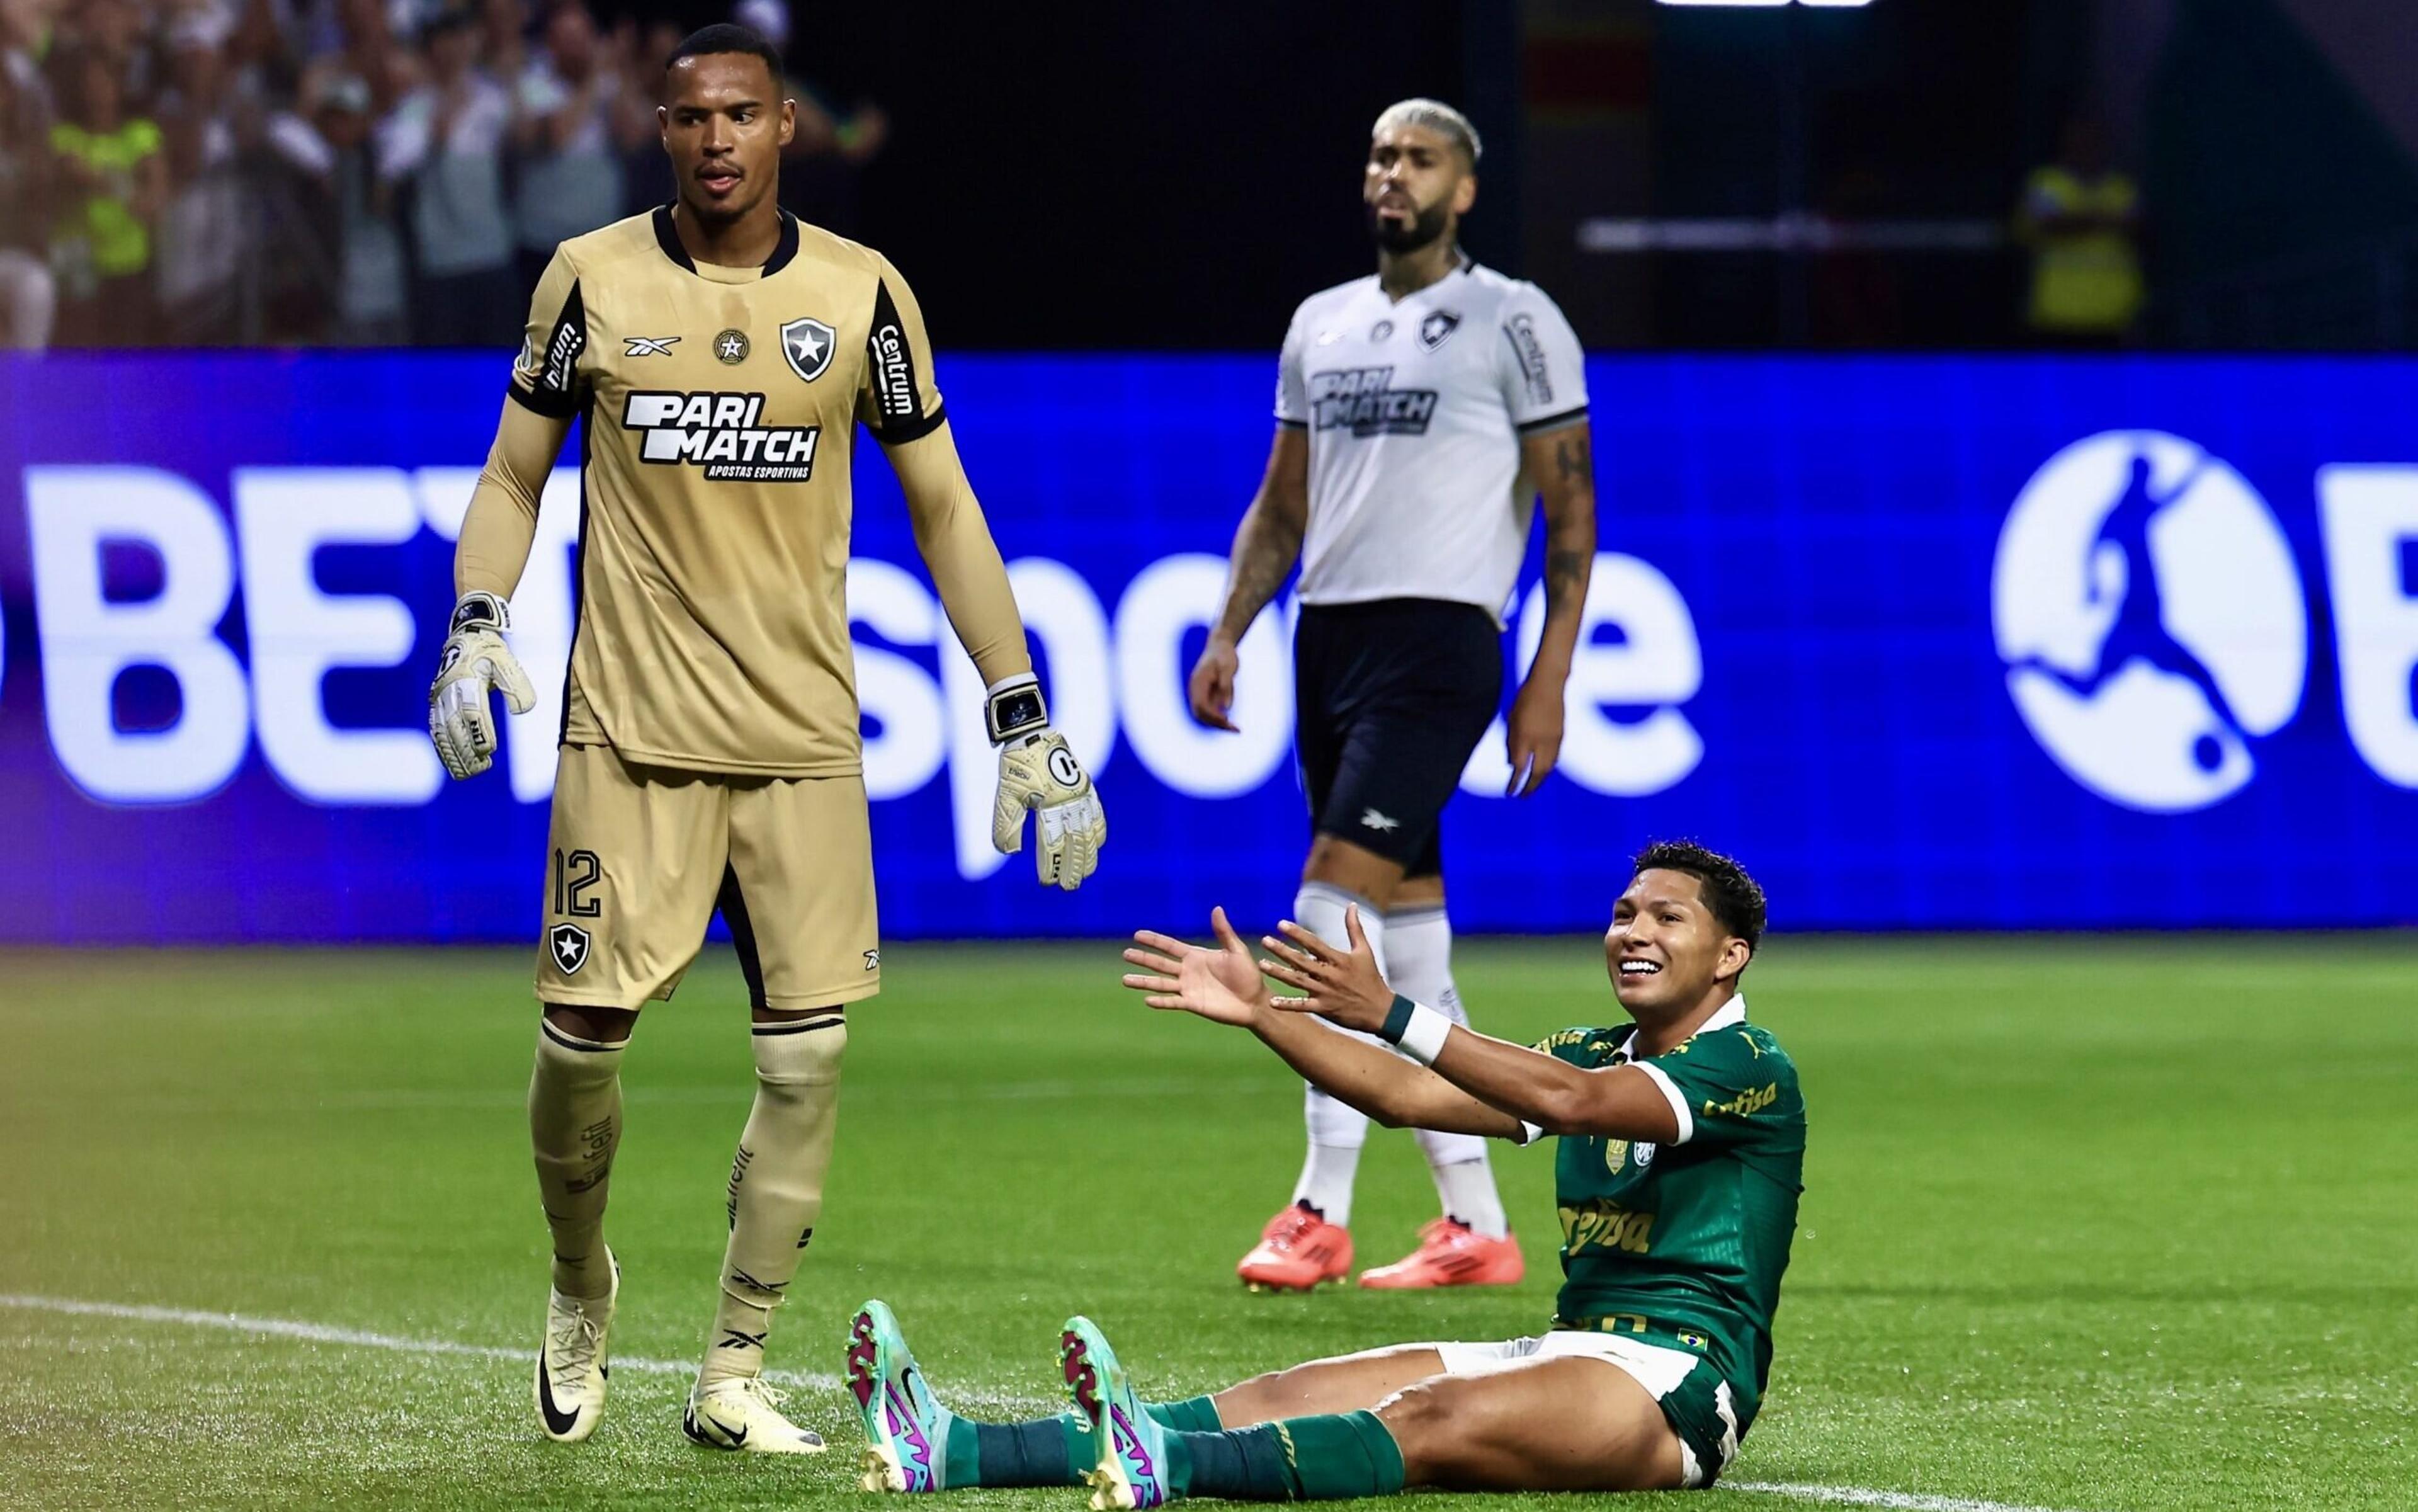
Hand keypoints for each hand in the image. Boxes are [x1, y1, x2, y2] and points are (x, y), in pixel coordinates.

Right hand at [427, 591, 534, 779]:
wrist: (466, 635)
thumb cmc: (490, 651)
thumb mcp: (507, 661)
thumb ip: (516, 685)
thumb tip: (521, 711)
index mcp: (466, 679)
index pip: (473, 711)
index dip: (480, 731)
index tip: (490, 750)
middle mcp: (448, 690)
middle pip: (454, 726)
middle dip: (466, 749)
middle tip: (481, 768)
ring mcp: (439, 697)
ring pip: (442, 731)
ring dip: (453, 754)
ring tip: (468, 773)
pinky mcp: (435, 703)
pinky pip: (435, 729)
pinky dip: (442, 748)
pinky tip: (453, 764)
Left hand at [985, 675, 1105, 888]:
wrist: (1030, 731)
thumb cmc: (1015, 764)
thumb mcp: (1005, 795)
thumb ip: (1007, 825)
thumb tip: (1009, 853)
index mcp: (1050, 804)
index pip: (1053, 844)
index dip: (1051, 865)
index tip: (1048, 883)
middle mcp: (1070, 801)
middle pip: (1077, 841)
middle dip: (1075, 866)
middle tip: (1070, 887)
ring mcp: (1081, 793)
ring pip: (1091, 830)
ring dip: (1090, 853)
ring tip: (1088, 871)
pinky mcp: (1085, 784)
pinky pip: (1097, 811)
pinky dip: (1099, 829)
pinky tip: (1099, 841)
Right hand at [1122, 907, 1269, 1025]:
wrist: (1255, 1001)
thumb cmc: (1249, 974)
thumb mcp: (1236, 950)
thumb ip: (1223, 932)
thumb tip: (1216, 908)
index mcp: (1196, 956)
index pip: (1170, 946)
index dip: (1154, 940)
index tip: (1137, 934)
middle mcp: (1188, 971)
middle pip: (1160, 963)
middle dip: (1143, 958)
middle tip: (1126, 954)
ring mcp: (1188, 988)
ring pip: (1161, 984)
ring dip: (1143, 982)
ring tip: (1125, 979)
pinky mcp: (1193, 1004)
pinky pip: (1173, 1002)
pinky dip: (1160, 1001)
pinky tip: (1147, 1000)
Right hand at [1187, 636, 1238, 730]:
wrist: (1220, 645)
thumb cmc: (1224, 655)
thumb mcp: (1228, 668)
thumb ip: (1226, 687)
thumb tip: (1227, 708)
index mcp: (1198, 683)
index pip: (1200, 706)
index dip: (1212, 715)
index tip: (1227, 720)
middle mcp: (1196, 690)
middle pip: (1201, 714)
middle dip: (1216, 724)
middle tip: (1235, 729)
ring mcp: (1201, 694)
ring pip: (1205, 716)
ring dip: (1218, 724)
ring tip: (1236, 729)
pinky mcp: (1207, 695)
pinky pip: (1212, 711)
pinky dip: (1221, 719)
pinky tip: (1233, 724)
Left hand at [1257, 907, 1393, 1033]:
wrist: (1381, 1010)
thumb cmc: (1371, 978)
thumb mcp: (1364, 951)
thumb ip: (1354, 928)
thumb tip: (1351, 905)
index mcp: (1338, 960)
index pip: (1313, 943)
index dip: (1297, 933)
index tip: (1280, 924)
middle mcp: (1329, 975)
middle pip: (1301, 961)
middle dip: (1282, 951)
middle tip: (1265, 941)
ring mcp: (1325, 992)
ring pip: (1297, 981)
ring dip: (1279, 973)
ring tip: (1262, 965)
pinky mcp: (1324, 1008)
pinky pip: (1302, 1006)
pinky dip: (1287, 1004)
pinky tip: (1272, 1002)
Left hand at [1502, 675, 1565, 796]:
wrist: (1549, 683)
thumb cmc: (1526, 698)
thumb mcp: (1512, 719)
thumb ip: (1512, 742)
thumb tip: (1513, 764)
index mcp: (1526, 737)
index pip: (1520, 768)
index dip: (1515, 782)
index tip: (1510, 792)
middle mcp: (1542, 741)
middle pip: (1538, 772)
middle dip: (1530, 787)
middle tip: (1523, 796)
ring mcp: (1554, 739)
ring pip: (1549, 767)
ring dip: (1540, 779)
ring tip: (1533, 786)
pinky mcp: (1561, 736)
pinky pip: (1555, 758)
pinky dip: (1548, 768)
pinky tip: (1544, 770)